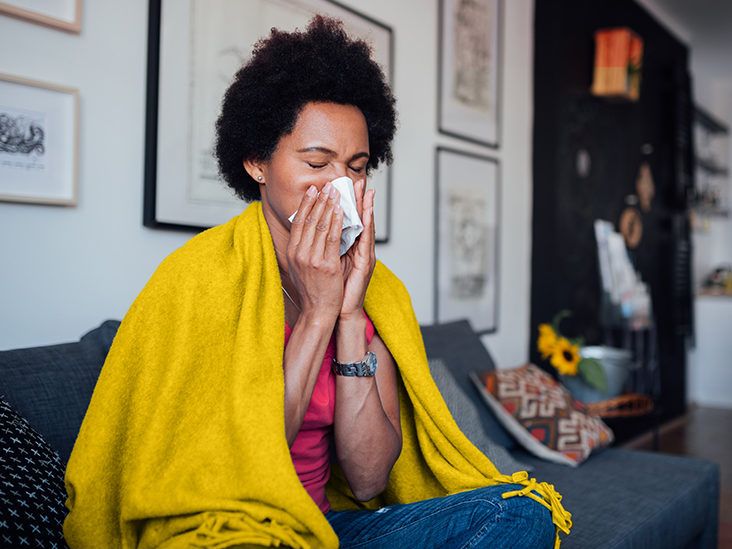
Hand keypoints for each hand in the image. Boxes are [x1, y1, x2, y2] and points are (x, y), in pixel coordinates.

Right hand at [287, 182, 344, 321]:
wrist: (317, 312)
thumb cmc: (312, 291)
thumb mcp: (299, 268)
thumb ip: (301, 250)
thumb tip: (303, 232)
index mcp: (292, 253)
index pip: (298, 223)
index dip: (306, 205)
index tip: (312, 191)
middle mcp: (299, 254)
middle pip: (309, 220)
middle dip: (319, 200)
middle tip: (326, 185)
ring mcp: (312, 259)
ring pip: (321, 226)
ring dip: (329, 206)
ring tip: (336, 192)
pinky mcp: (327, 265)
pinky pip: (333, 238)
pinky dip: (338, 222)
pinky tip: (342, 211)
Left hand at [339, 178, 375, 319]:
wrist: (338, 311)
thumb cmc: (333, 289)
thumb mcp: (327, 262)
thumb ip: (327, 247)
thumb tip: (317, 232)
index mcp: (350, 248)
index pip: (351, 221)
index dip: (351, 204)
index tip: (349, 186)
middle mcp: (360, 250)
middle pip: (361, 220)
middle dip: (360, 200)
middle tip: (360, 181)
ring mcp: (364, 256)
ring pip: (366, 226)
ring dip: (367, 207)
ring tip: (367, 190)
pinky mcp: (365, 263)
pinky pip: (365, 239)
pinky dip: (365, 224)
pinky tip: (365, 212)